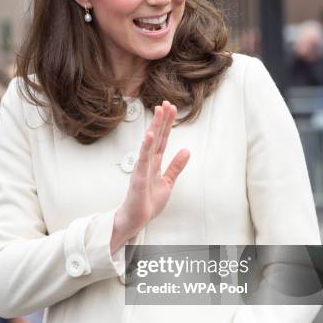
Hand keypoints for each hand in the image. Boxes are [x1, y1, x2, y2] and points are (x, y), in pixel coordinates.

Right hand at [111, 101, 189, 252]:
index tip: (170, 108)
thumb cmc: (147, 202)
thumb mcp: (167, 182)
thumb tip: (186, 150)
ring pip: (149, 144)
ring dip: (155, 127)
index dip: (166, 124)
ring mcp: (142, 169)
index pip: (162, 140)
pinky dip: (146, 147)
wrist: (135, 220)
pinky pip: (143, 160)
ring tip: (159, 111)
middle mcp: (147, 163)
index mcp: (154, 163)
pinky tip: (150, 135)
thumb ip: (176, 166)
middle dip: (161, 120)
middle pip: (156, 137)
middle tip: (166, 103)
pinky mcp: (139, 179)